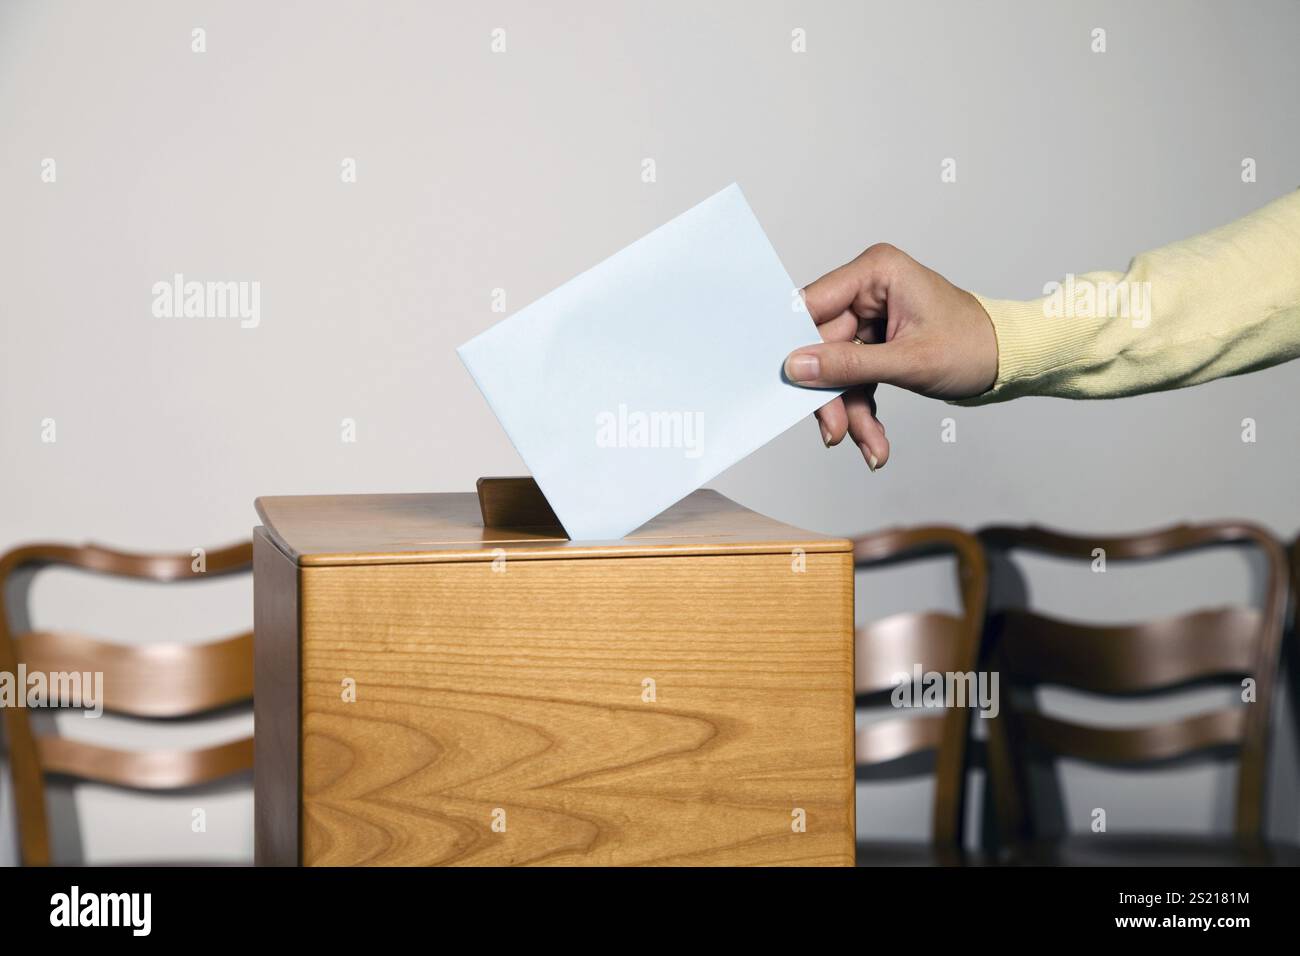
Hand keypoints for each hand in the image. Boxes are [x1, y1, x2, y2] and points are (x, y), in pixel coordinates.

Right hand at [783, 243, 997, 469]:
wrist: (1007, 362)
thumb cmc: (974, 346)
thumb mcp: (909, 361)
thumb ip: (848, 365)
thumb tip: (796, 367)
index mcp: (877, 272)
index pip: (814, 305)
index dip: (798, 344)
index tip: (787, 382)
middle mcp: (868, 289)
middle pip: (823, 346)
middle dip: (833, 394)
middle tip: (835, 432)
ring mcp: (870, 317)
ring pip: (837, 368)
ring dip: (849, 411)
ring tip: (870, 447)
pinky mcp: (874, 343)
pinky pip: (853, 378)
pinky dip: (861, 410)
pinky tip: (873, 441)